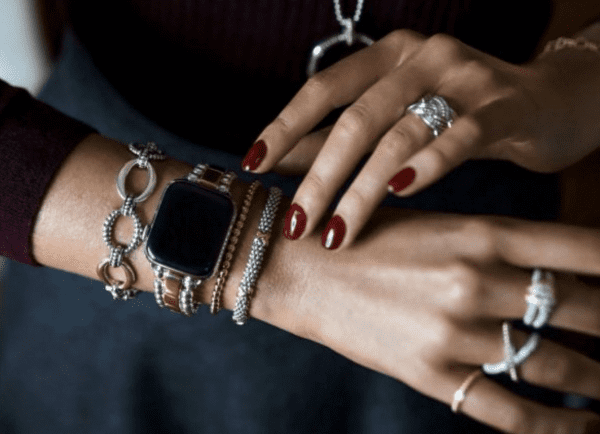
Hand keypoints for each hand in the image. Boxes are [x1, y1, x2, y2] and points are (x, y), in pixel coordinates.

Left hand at [243, 30, 599, 248]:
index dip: (285, 126)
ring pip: (399, 135)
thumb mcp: (396, 116)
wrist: (544, 102)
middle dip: (321, 177)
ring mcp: (463, 77)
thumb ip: (343, 136)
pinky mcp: (502, 107)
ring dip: (362, 190)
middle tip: (297, 224)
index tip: (253, 165)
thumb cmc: (457, 113)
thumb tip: (284, 164)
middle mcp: (420, 57)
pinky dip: (427, 166)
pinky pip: (459, 137)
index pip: (323, 89)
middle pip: (356, 120)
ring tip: (337, 234)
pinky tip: (399, 192)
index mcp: (387, 55)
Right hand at [280, 211, 599, 432]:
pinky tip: (584, 428)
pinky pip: (511, 411)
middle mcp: (476, 280)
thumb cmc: (363, 237)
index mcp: (479, 233)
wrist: (297, 267)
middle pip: (583, 308)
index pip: (584, 249)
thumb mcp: (433, 227)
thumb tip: (551, 274)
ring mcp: (454, 332)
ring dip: (598, 379)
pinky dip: (556, 427)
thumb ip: (492, 249)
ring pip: (558, 364)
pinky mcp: (429, 374)